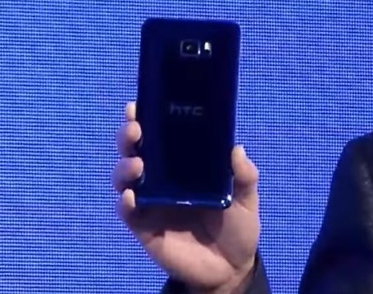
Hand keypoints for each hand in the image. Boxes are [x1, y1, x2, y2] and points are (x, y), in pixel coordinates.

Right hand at [113, 102, 260, 293]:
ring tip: (138, 165)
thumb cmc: (237, 227)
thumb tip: (236, 148)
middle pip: (136, 151)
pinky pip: (128, 211)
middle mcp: (163, 179)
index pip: (162, 137)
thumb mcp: (246, 199)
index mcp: (185, 166)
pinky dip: (126, 202)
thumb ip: (244, 176)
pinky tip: (132, 196)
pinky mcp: (144, 227)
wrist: (230, 269)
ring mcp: (151, 202)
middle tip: (136, 129)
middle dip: (129, 136)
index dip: (148, 119)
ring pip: (126, 178)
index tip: (140, 104)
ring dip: (125, 167)